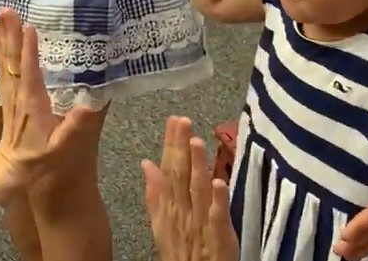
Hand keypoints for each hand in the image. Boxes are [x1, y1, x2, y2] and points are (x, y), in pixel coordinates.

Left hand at [0, 8, 95, 202]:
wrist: (12, 170)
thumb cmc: (39, 159)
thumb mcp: (59, 148)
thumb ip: (73, 128)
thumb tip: (89, 106)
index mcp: (32, 103)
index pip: (29, 72)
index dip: (29, 51)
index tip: (29, 27)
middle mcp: (18, 94)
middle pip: (13, 60)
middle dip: (11, 35)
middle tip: (6, 11)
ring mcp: (9, 94)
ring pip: (4, 61)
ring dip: (2, 38)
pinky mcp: (6, 95)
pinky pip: (1, 67)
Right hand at [142, 116, 238, 260]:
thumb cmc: (181, 249)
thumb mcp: (161, 222)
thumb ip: (155, 193)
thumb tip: (146, 162)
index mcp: (169, 206)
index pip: (168, 170)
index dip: (170, 145)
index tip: (172, 119)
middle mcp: (182, 211)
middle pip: (180, 176)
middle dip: (180, 147)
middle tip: (182, 120)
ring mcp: (200, 223)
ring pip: (197, 191)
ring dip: (197, 166)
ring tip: (197, 141)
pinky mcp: (218, 237)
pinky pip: (218, 217)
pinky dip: (219, 200)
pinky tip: (220, 181)